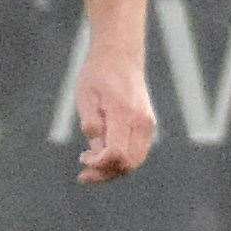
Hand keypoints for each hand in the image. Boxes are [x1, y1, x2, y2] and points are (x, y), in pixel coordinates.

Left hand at [75, 55, 155, 184]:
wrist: (120, 56)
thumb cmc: (98, 75)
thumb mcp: (86, 96)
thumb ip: (91, 124)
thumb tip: (95, 150)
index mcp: (124, 113)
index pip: (117, 153)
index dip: (99, 164)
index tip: (83, 159)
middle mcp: (141, 122)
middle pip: (129, 163)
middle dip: (105, 173)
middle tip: (83, 173)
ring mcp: (148, 125)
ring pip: (135, 161)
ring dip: (113, 170)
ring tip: (90, 165)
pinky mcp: (147, 127)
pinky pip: (136, 153)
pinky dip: (120, 161)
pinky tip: (101, 157)